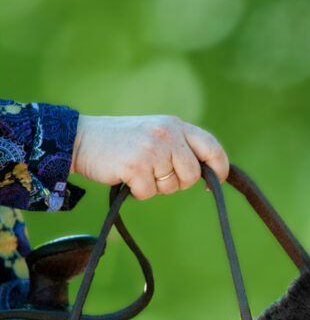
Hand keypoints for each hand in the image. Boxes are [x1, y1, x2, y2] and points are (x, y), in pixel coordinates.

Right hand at [70, 114, 230, 199]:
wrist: (79, 139)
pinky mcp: (136, 166)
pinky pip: (149, 193)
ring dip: (156, 187)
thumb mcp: (156, 133)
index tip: (215, 181)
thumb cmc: (121, 141)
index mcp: (175, 125)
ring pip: (172, 186)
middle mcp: (167, 134)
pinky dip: (138, 192)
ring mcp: (152, 150)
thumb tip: (210, 174)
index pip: (212, 147)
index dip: (220, 168)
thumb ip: (181, 146)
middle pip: (192, 175)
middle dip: (177, 182)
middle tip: (155, 174)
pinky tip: (126, 178)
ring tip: (137, 171)